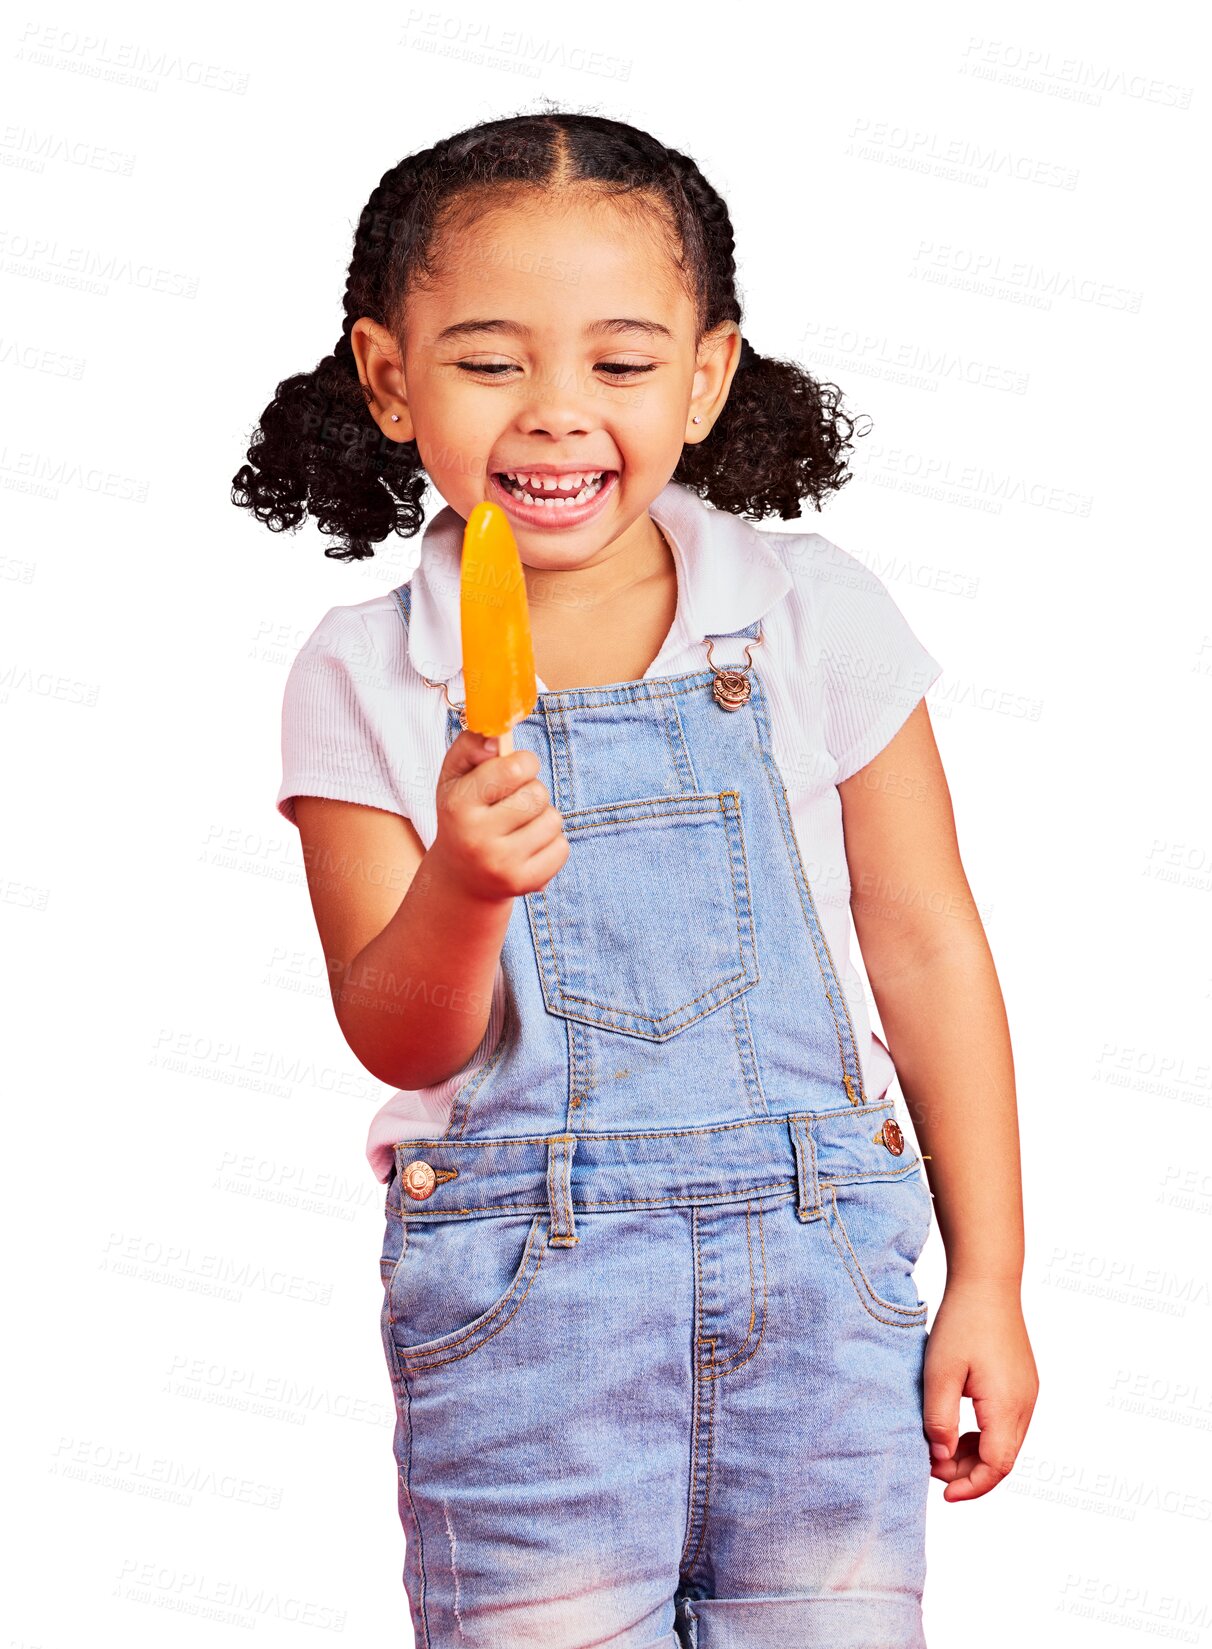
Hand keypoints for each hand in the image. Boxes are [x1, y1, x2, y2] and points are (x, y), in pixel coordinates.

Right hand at [431, 729, 569, 902]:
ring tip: (519, 826)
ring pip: (553, 820)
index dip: (524, 762)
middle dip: (532, 791)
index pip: (514, 768)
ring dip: (543, 817)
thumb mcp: (455, 776)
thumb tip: (497, 737)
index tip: (517, 770)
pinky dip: (551, 843)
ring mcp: (501, 864)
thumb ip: (470, 745)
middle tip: (513, 803)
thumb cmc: (463, 814)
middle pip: (538, 794)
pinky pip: (562, 848)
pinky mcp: (523, 884)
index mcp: (457, 805)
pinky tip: (528, 847)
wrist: (461, 878)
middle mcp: (476, 838)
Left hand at [922, 1278, 1038, 1501]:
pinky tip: (960, 1428)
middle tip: (933, 1468)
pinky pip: (1008, 1424)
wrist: (988, 1281)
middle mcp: (1025, 1404)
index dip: (971, 1487)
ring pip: (1007, 1443)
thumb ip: (940, 1421)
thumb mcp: (939, 1373)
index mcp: (1007, 1406)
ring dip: (977, 1455)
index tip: (944, 1494)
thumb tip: (942, 1459)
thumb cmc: (962, 1323)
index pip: (996, 1466)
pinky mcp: (1023, 1382)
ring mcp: (1028, 1393)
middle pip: (1003, 1460)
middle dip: (970, 1473)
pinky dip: (985, 1436)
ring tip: (942, 1450)